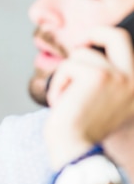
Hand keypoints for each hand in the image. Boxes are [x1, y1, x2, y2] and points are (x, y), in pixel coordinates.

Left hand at [45, 25, 133, 168]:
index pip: (128, 49)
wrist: (76, 150)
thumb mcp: (103, 104)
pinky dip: (57, 84)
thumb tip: (86, 55)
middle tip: (79, 43)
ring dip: (65, 74)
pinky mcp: (97, 76)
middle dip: (95, 32)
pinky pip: (67, 66)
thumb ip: (105, 81)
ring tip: (65, 98)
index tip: (91, 42)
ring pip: (81, 54)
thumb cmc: (82, 133)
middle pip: (118, 36)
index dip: (107, 39)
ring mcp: (118, 76)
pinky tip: (60, 102)